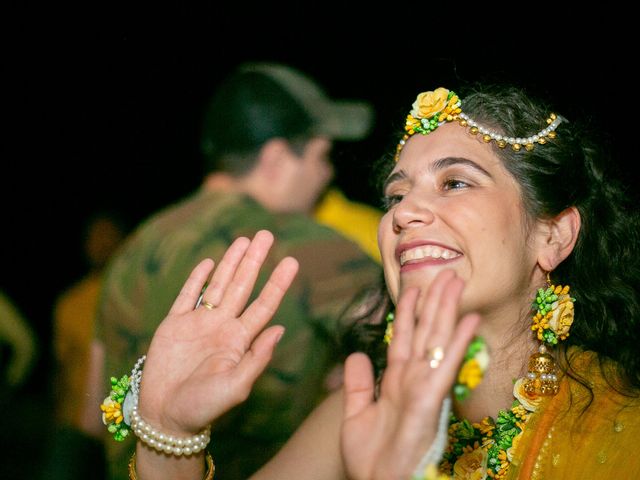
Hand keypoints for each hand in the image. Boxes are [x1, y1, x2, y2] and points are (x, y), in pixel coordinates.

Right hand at [137, 230, 298, 435]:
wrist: (165, 417)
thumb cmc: (203, 408)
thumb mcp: (236, 386)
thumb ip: (258, 358)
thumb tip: (281, 330)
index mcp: (239, 340)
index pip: (264, 305)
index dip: (277, 283)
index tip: (292, 261)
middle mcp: (222, 327)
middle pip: (243, 286)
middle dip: (255, 261)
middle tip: (267, 235)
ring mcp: (198, 324)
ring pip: (218, 285)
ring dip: (230, 262)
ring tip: (243, 240)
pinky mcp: (174, 325)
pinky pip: (188, 296)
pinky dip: (197, 278)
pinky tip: (209, 262)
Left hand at [341, 270, 479, 479]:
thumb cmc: (370, 457)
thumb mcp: (355, 414)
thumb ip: (357, 384)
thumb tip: (355, 355)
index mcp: (396, 380)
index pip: (402, 336)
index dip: (407, 311)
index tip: (412, 286)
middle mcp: (413, 379)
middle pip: (425, 331)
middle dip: (434, 302)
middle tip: (446, 273)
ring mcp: (423, 388)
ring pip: (437, 340)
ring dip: (447, 310)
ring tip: (457, 282)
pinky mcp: (429, 401)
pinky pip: (444, 365)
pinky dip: (457, 341)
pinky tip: (469, 319)